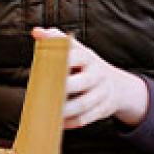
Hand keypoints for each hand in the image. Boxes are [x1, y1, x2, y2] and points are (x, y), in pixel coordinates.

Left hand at [31, 27, 147, 128]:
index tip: (42, 67)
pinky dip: (72, 122)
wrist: (117, 85)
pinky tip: (59, 122)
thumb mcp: (76, 50)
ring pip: (84, 104)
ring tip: (48, 112)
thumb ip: (55, 40)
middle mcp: (97, 73)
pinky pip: (88, 118)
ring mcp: (102, 92)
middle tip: (43, 94)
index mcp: (87, 56)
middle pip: (81, 83)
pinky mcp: (104, 109)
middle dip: (62, 89)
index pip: (74, 56)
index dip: (59, 61)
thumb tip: (36, 31)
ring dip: (65, 110)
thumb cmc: (85, 65)